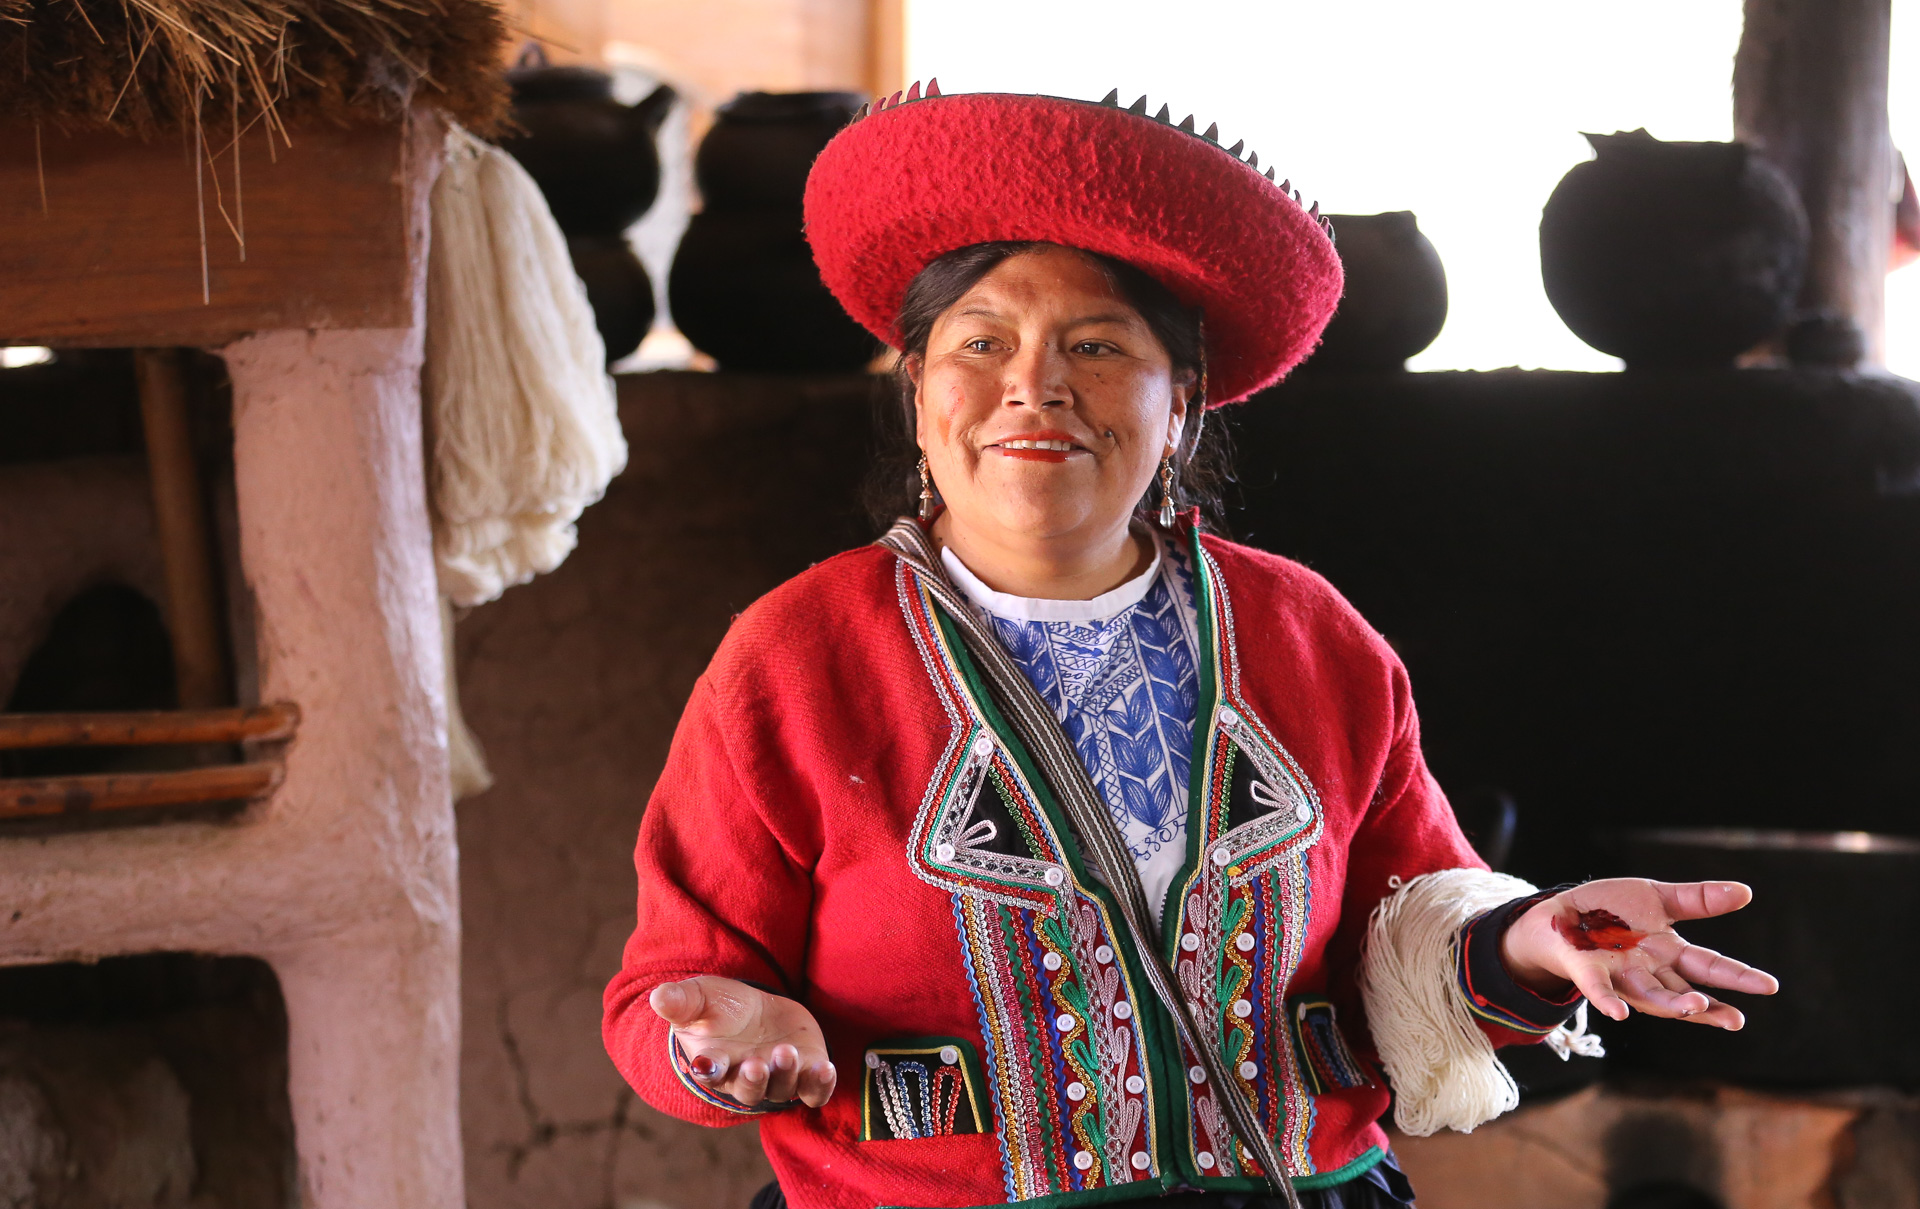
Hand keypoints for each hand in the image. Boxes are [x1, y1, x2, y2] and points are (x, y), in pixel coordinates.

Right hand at [649, 976, 835, 1107]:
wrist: (757, 1014)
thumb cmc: (721, 1009)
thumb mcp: (699, 997)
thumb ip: (680, 1001)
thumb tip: (658, 996)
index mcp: (716, 1064)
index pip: (711, 1072)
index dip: (709, 1069)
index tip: (707, 1061)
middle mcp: (748, 1078)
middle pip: (750, 1089)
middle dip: (754, 1079)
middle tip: (756, 1062)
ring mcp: (779, 1078)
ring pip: (783, 1088)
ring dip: (786, 1074)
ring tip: (785, 1052)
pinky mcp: (807, 1072)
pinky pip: (814, 1091)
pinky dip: (821, 1085)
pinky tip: (825, 1069)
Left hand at [1501, 879, 1779, 1029]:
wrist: (1557, 915)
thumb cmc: (1610, 911)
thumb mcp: (1657, 897)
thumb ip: (1697, 899)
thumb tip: (1745, 892)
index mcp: (1667, 952)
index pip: (1708, 965)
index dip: (1736, 977)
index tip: (1769, 986)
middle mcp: (1647, 971)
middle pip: (1682, 991)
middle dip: (1707, 1006)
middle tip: (1734, 1019)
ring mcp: (1618, 974)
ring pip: (1649, 996)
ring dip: (1671, 1005)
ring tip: (1695, 1008)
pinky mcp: (1587, 971)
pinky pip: (1599, 989)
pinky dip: (1609, 1001)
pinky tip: (1620, 1014)